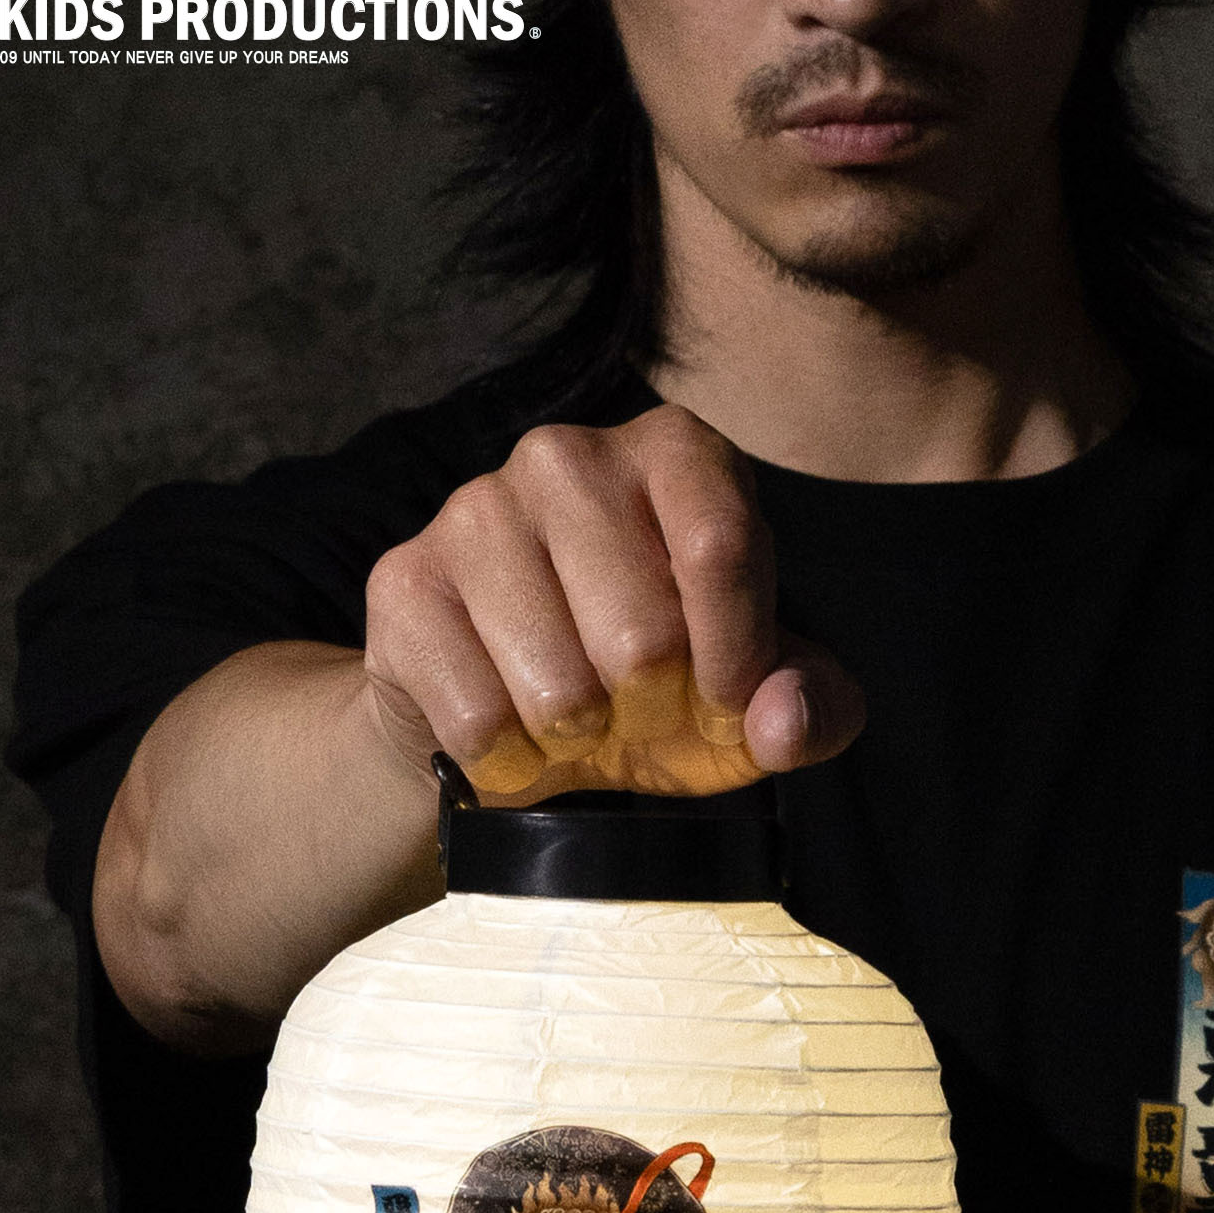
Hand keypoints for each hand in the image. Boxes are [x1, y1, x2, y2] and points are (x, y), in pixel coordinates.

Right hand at [361, 402, 864, 804]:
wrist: (503, 729)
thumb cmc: (649, 697)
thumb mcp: (750, 706)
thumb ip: (808, 709)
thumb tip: (782, 720)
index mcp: (675, 454)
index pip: (723, 547)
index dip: (735, 663)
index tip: (724, 706)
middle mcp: (568, 456)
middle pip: (645, 637)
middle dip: (651, 710)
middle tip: (633, 707)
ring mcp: (475, 510)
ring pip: (561, 690)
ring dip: (578, 739)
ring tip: (573, 716)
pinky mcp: (405, 582)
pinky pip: (480, 719)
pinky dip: (507, 758)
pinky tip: (507, 731)